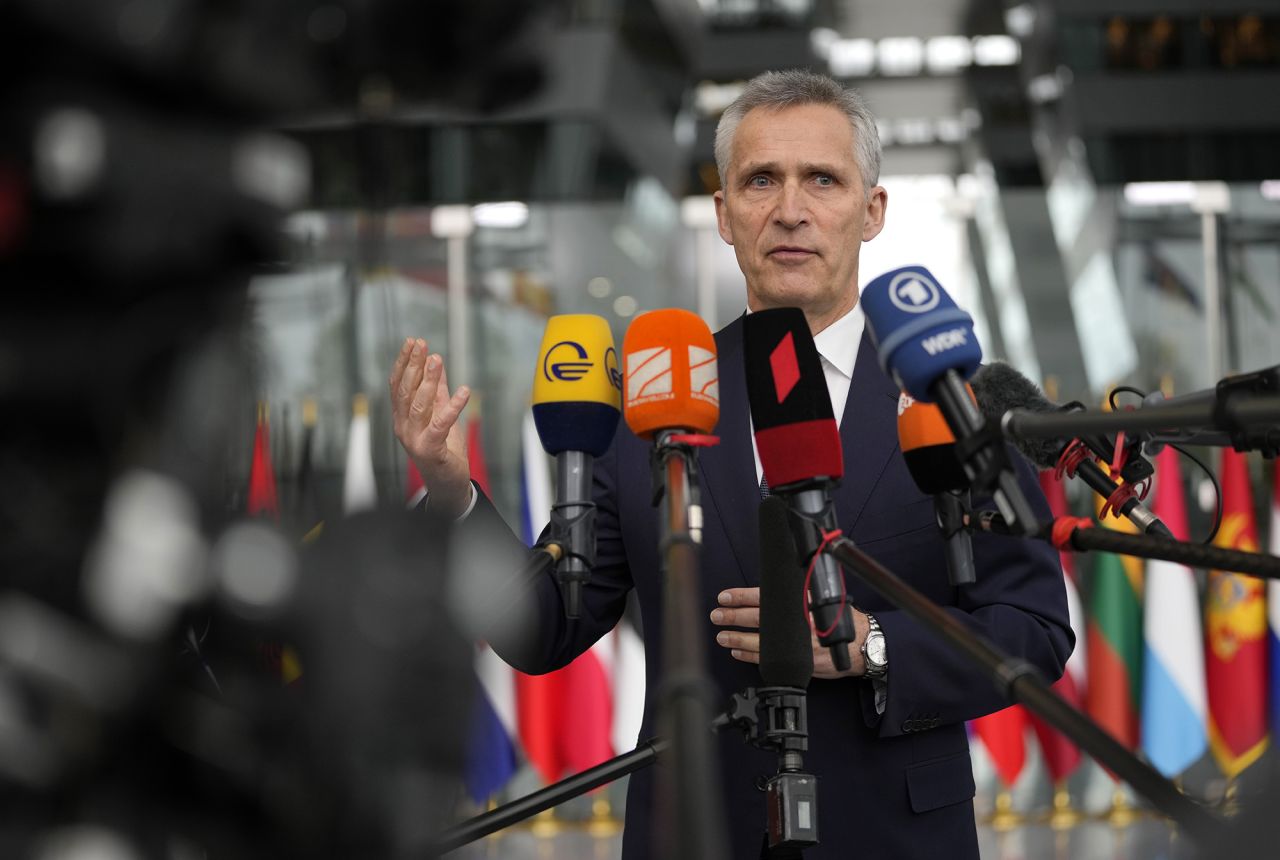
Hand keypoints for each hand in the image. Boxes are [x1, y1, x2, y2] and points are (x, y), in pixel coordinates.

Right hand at [389, 337, 471, 518]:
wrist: (447, 483)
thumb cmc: (443, 448)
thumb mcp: (440, 413)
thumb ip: (437, 390)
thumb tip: (436, 362)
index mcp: (402, 417)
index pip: (398, 385)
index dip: (403, 363)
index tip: (411, 342)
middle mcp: (403, 427)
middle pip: (405, 391)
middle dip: (412, 366)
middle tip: (421, 344)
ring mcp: (414, 439)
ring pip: (419, 405)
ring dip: (428, 381)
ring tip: (437, 359)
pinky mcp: (431, 449)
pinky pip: (441, 425)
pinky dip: (453, 407)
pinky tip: (465, 391)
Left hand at [710, 587, 870, 679]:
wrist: (861, 643)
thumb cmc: (838, 618)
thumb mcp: (817, 598)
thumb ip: (794, 595)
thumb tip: (764, 591)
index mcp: (800, 603)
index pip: (764, 597)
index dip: (741, 597)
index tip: (725, 596)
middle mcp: (797, 623)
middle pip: (757, 619)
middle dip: (733, 617)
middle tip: (717, 615)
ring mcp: (798, 645)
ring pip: (759, 642)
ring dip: (737, 639)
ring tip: (722, 636)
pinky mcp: (799, 663)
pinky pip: (767, 661)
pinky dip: (750, 656)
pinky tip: (737, 652)